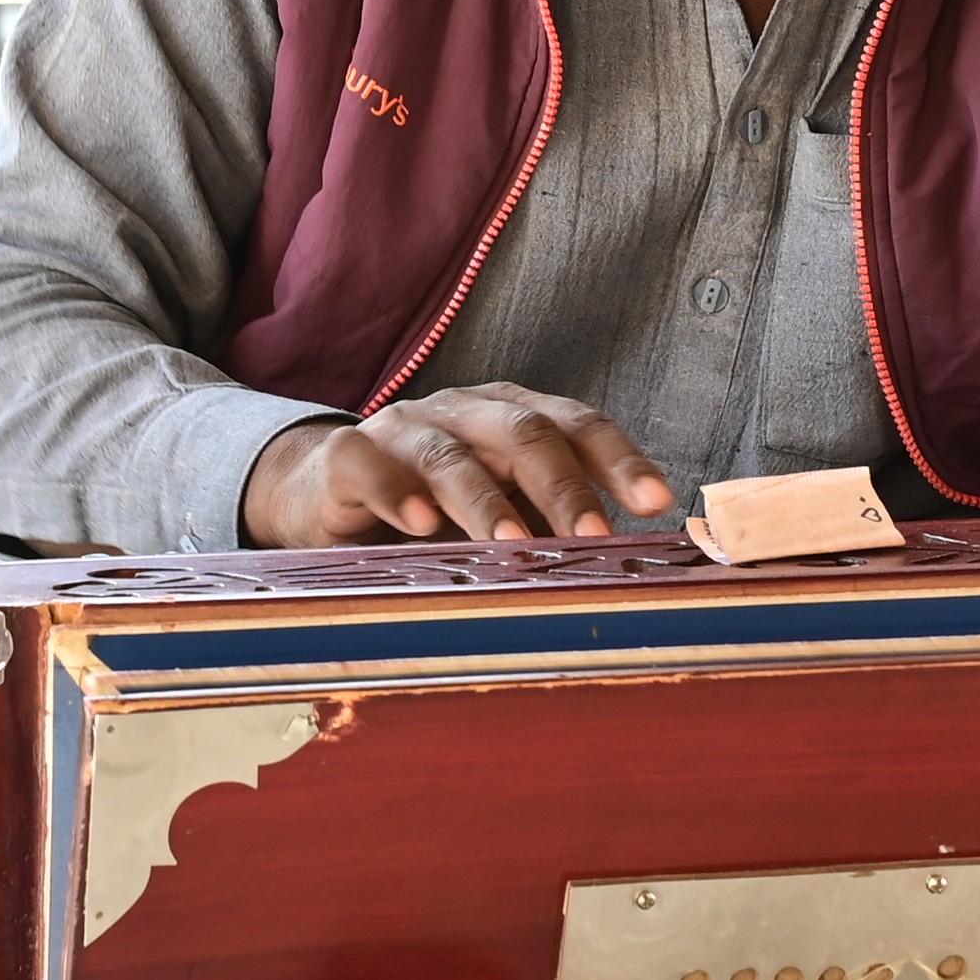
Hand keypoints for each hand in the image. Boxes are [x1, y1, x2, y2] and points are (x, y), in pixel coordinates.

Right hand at [244, 384, 679, 544]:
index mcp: (512, 416)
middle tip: (594, 536)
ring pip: (450, 452)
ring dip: (485, 500)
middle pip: (524, 432)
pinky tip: (420, 524)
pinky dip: (397, 492)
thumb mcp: (499, 510)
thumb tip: (627, 567)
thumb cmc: (432, 506)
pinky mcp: (346, 457)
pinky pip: (369, 465)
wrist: (323, 491)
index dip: (619, 459)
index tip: (657, 501)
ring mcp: (404, 430)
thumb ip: (550, 525)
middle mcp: (464, 412)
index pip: (576, 423)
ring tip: (514, 543)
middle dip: (564, 485)